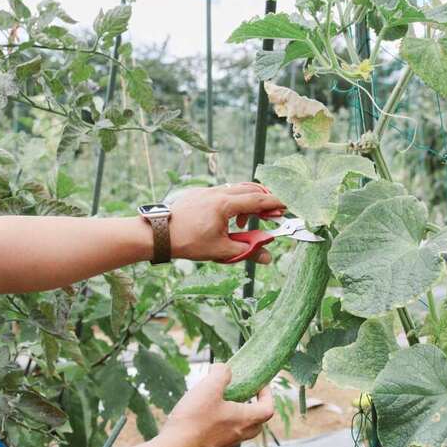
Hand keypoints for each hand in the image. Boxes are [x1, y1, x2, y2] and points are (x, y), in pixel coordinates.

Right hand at [159, 364, 274, 446]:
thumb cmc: (195, 420)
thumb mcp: (209, 387)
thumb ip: (221, 373)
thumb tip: (224, 369)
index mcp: (244, 419)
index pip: (268, 409)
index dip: (267, 395)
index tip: (259, 385)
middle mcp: (238, 436)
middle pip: (256, 424)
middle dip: (253, 409)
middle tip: (242, 396)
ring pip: (237, 432)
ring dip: (233, 419)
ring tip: (217, 406)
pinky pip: (220, 440)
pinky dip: (218, 429)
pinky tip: (201, 421)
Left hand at [168, 183, 286, 263]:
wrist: (159, 233)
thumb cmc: (188, 242)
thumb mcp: (221, 250)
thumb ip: (247, 251)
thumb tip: (267, 257)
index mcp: (225, 204)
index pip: (258, 201)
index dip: (275, 204)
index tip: (287, 207)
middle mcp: (218, 192)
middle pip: (250, 189)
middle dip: (264, 201)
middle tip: (273, 215)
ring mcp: (207, 191)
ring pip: (236, 189)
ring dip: (247, 202)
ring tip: (244, 224)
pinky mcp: (199, 193)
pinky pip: (223, 192)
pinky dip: (233, 202)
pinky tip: (227, 221)